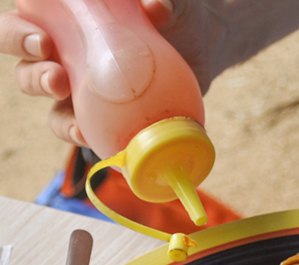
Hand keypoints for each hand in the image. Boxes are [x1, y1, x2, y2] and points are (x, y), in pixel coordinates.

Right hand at [0, 0, 223, 146]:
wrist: (205, 47)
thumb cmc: (175, 16)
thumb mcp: (172, 6)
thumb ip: (164, 2)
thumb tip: (155, 7)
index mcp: (64, 22)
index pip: (20, 25)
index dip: (17, 35)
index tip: (41, 41)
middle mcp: (66, 57)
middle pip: (27, 69)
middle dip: (34, 77)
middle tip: (58, 79)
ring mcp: (87, 92)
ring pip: (54, 108)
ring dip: (59, 117)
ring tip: (79, 123)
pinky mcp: (110, 118)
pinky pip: (88, 133)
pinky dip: (86, 139)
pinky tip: (93, 141)